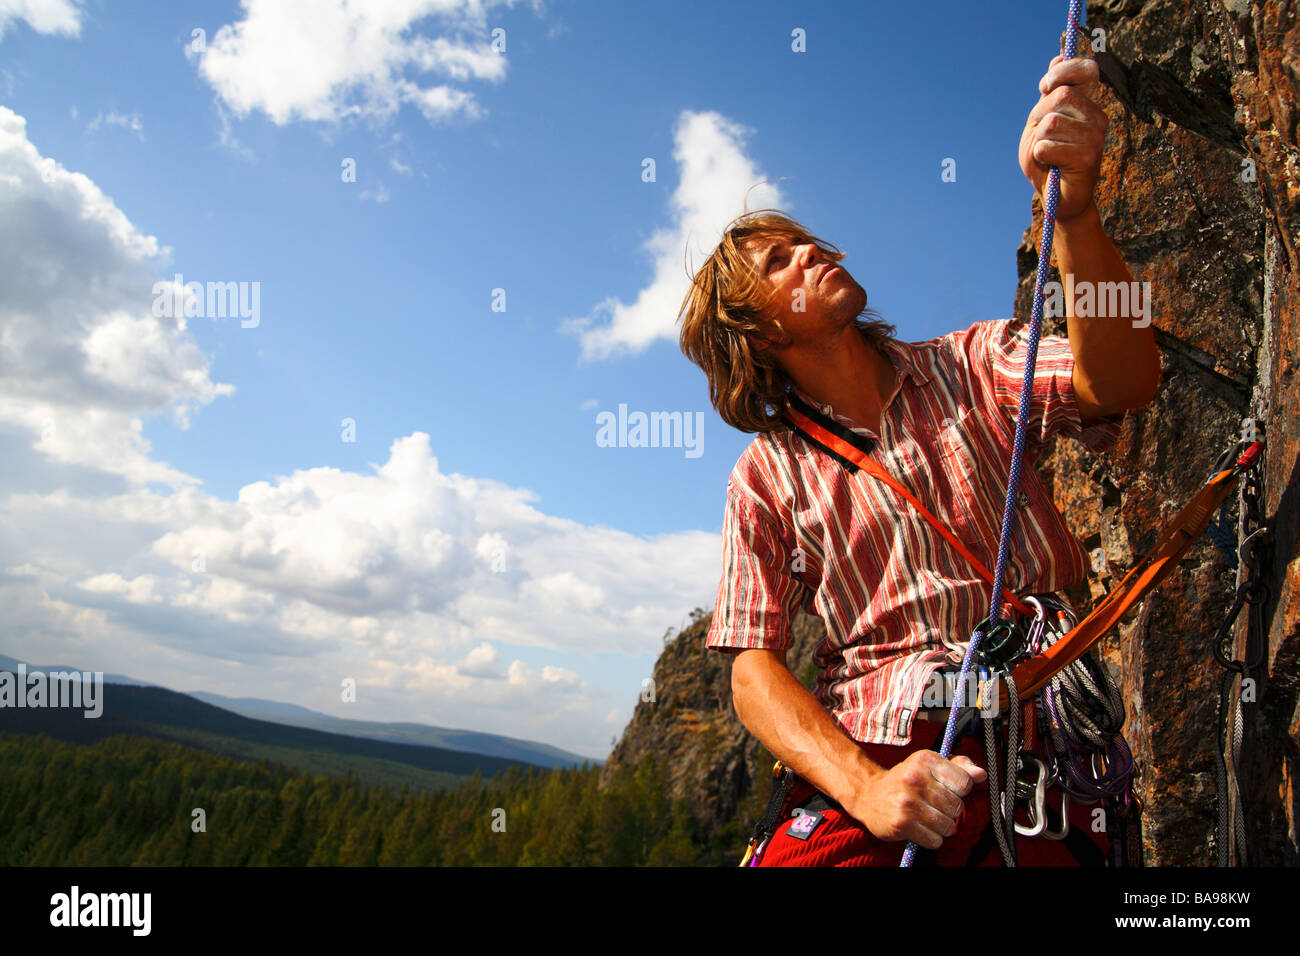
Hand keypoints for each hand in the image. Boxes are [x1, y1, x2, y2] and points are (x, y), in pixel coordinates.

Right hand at [843, 751, 987, 847]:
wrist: (868, 794)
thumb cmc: (904, 780)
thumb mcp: (929, 766)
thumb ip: (959, 767)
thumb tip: (982, 774)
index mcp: (925, 760)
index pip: (964, 783)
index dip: (960, 791)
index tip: (948, 790)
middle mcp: (916, 779)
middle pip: (957, 807)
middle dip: (950, 811)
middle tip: (934, 805)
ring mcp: (908, 802)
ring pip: (949, 826)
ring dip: (941, 826)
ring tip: (927, 817)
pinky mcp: (902, 824)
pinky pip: (935, 840)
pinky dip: (931, 838)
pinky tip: (919, 827)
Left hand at [1018, 54, 1107, 223]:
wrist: (1056, 199)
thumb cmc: (1048, 160)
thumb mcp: (1042, 122)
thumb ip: (1049, 95)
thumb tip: (1058, 57)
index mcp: (1089, 105)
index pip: (1087, 70)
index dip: (1064, 70)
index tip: (1044, 86)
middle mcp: (1098, 118)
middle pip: (1061, 96)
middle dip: (1039, 115)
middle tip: (1042, 135)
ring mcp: (1096, 138)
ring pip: (1051, 123)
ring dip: (1039, 139)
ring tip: (1049, 153)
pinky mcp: (1087, 159)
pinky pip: (1047, 147)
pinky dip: (1040, 156)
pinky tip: (1051, 165)